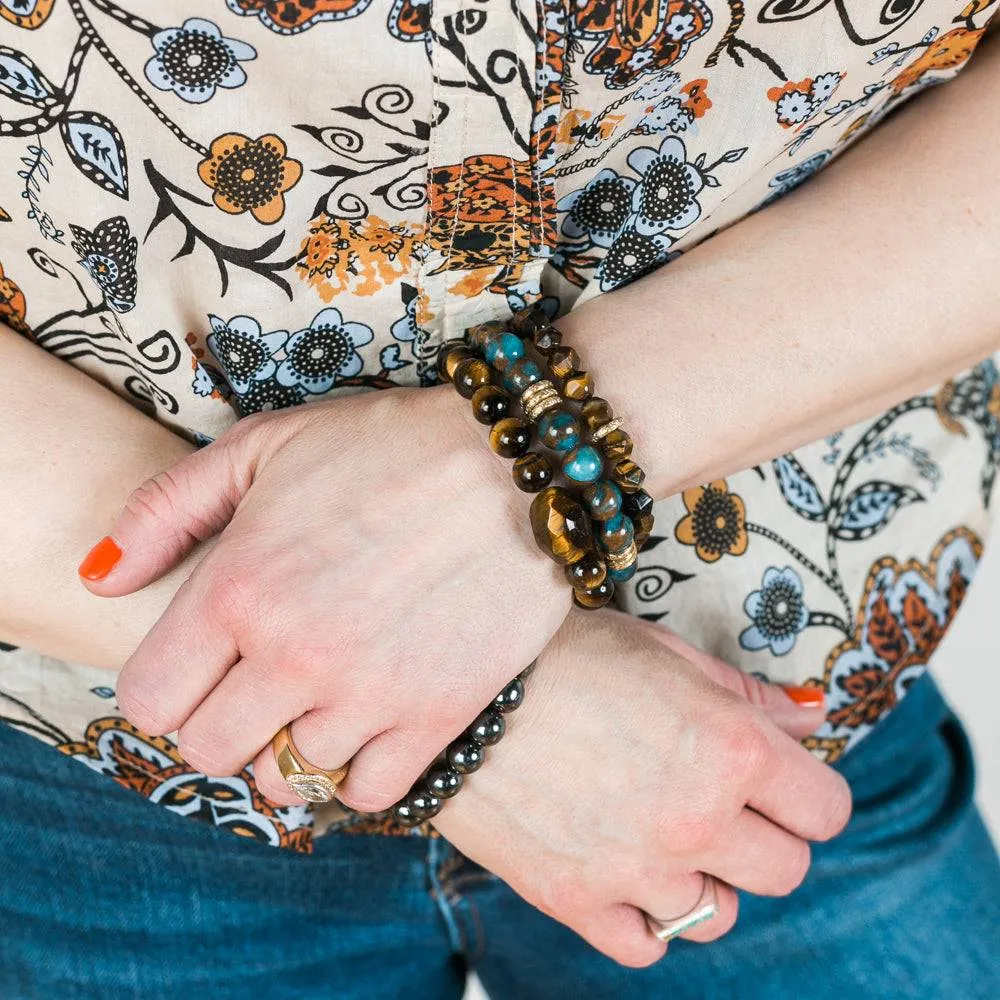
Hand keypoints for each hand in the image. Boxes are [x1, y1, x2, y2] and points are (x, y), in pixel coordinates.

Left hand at [80, 386, 568, 809]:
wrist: (520, 461)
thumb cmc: (390, 445)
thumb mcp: (265, 445)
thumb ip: (166, 508)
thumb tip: (100, 578)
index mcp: (238, 587)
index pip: (150, 701)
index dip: (167, 686)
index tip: (200, 665)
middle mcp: (294, 655)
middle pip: (212, 751)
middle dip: (224, 720)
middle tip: (260, 679)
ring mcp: (370, 693)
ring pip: (289, 778)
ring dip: (294, 742)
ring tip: (323, 691)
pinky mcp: (439, 715)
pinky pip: (370, 792)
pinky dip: (360, 768)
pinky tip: (371, 719)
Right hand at [432, 608, 850, 967]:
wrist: (458, 685)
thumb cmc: (563, 653)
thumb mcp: (663, 652)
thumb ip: (745, 695)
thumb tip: (810, 719)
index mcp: (729, 748)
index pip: (825, 809)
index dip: (807, 792)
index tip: (778, 781)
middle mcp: (694, 819)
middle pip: (784, 871)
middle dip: (763, 837)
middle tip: (721, 804)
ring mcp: (634, 868)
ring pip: (715, 915)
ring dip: (700, 878)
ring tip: (658, 831)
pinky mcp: (575, 900)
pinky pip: (646, 947)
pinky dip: (644, 916)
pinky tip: (622, 868)